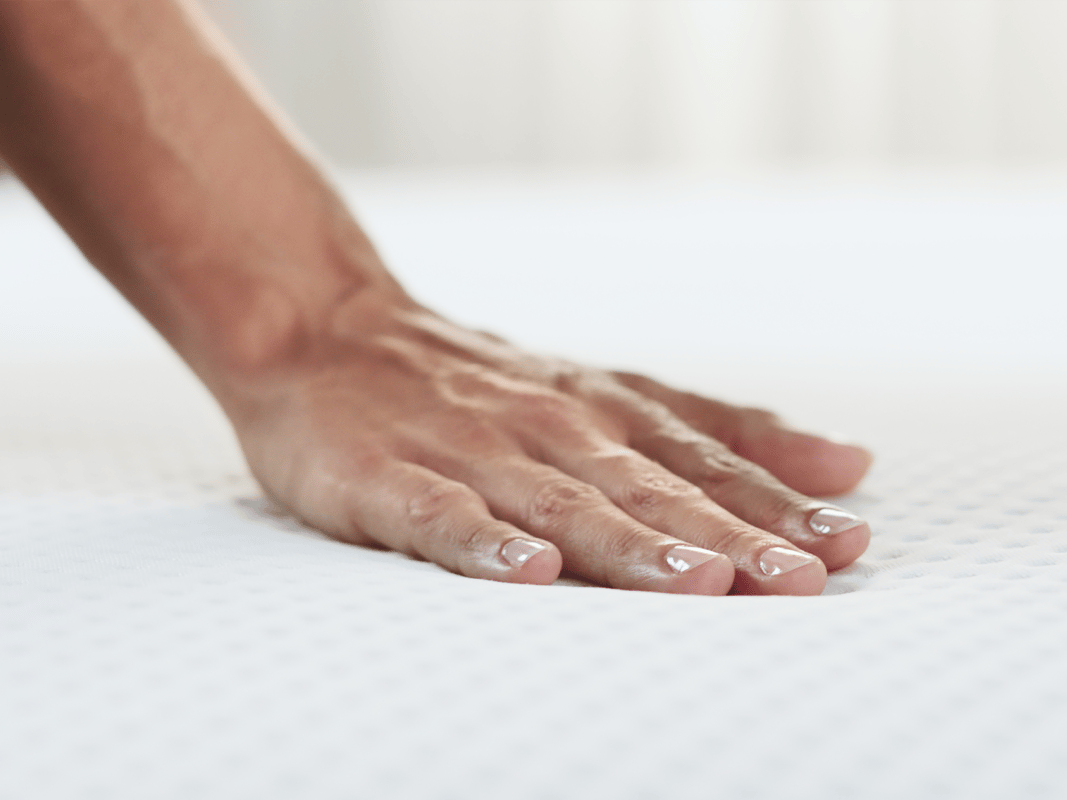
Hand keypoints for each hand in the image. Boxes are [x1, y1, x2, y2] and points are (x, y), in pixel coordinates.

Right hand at [229, 290, 871, 595]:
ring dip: (630, 542)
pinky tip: (528, 573)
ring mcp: (469, 449)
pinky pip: (441, 513)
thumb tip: (846, 461)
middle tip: (795, 577)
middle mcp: (549, 424)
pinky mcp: (389, 474)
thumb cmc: (474, 379)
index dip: (772, 502)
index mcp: (602, 408)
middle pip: (648, 487)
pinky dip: (483, 541)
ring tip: (695, 580)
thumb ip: (718, 429)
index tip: (842, 542)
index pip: (701, 459)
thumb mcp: (606, 388)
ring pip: (561, 502)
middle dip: (726, 535)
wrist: (326, 329)